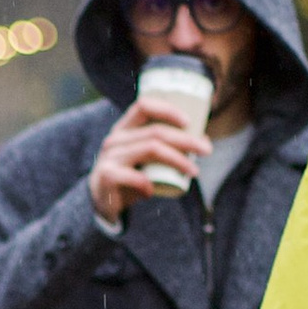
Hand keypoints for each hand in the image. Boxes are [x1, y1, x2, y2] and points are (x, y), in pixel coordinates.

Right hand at [89, 98, 209, 218]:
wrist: (101, 202)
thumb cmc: (130, 176)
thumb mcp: (145, 159)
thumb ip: (167, 148)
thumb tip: (203, 140)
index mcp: (124, 128)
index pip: (144, 106)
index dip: (168, 110)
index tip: (189, 122)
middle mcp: (115, 139)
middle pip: (156, 131)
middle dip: (186, 140)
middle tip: (207, 150)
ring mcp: (109, 157)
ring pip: (150, 150)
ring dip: (177, 160)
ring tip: (194, 171)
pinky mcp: (106, 176)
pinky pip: (134, 176)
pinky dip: (147, 184)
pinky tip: (151, 191)